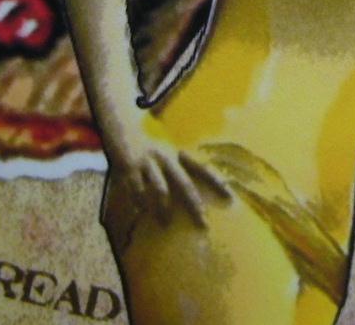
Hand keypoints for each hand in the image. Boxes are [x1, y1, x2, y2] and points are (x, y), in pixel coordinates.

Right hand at [99, 135, 230, 242]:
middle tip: (203, 224)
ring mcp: (149, 163)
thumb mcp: (168, 155)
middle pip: (185, 184)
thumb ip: (180, 172)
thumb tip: (193, 198)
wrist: (123, 129)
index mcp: (178, 155)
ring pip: (161, 189)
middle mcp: (166, 158)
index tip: (231, 199)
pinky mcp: (130, 168)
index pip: (202, 170)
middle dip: (195, 205)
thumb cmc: (149, 150)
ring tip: (167, 224)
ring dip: (164, 208)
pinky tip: (141, 211)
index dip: (217, 184)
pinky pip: (137, 189)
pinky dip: (140, 201)